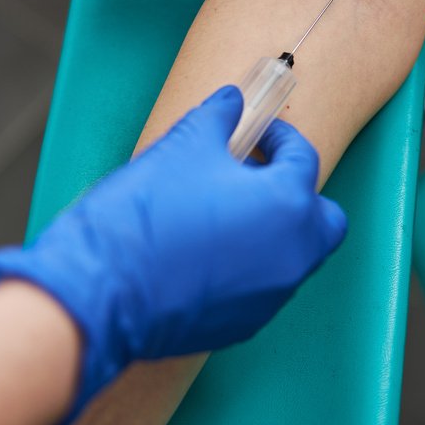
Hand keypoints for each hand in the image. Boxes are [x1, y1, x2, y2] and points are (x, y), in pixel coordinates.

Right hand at [0, 86, 346, 424]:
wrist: (103, 293)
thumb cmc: (146, 216)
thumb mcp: (184, 146)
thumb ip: (220, 117)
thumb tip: (235, 101)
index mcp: (288, 205)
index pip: (303, 159)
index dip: (278, 138)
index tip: (255, 132)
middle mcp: (294, 254)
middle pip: (322, 219)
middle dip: (296, 193)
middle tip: (256, 175)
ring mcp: (273, 295)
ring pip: (295, 255)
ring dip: (274, 229)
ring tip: (224, 210)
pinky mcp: (245, 323)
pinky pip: (264, 286)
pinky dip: (250, 264)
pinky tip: (207, 250)